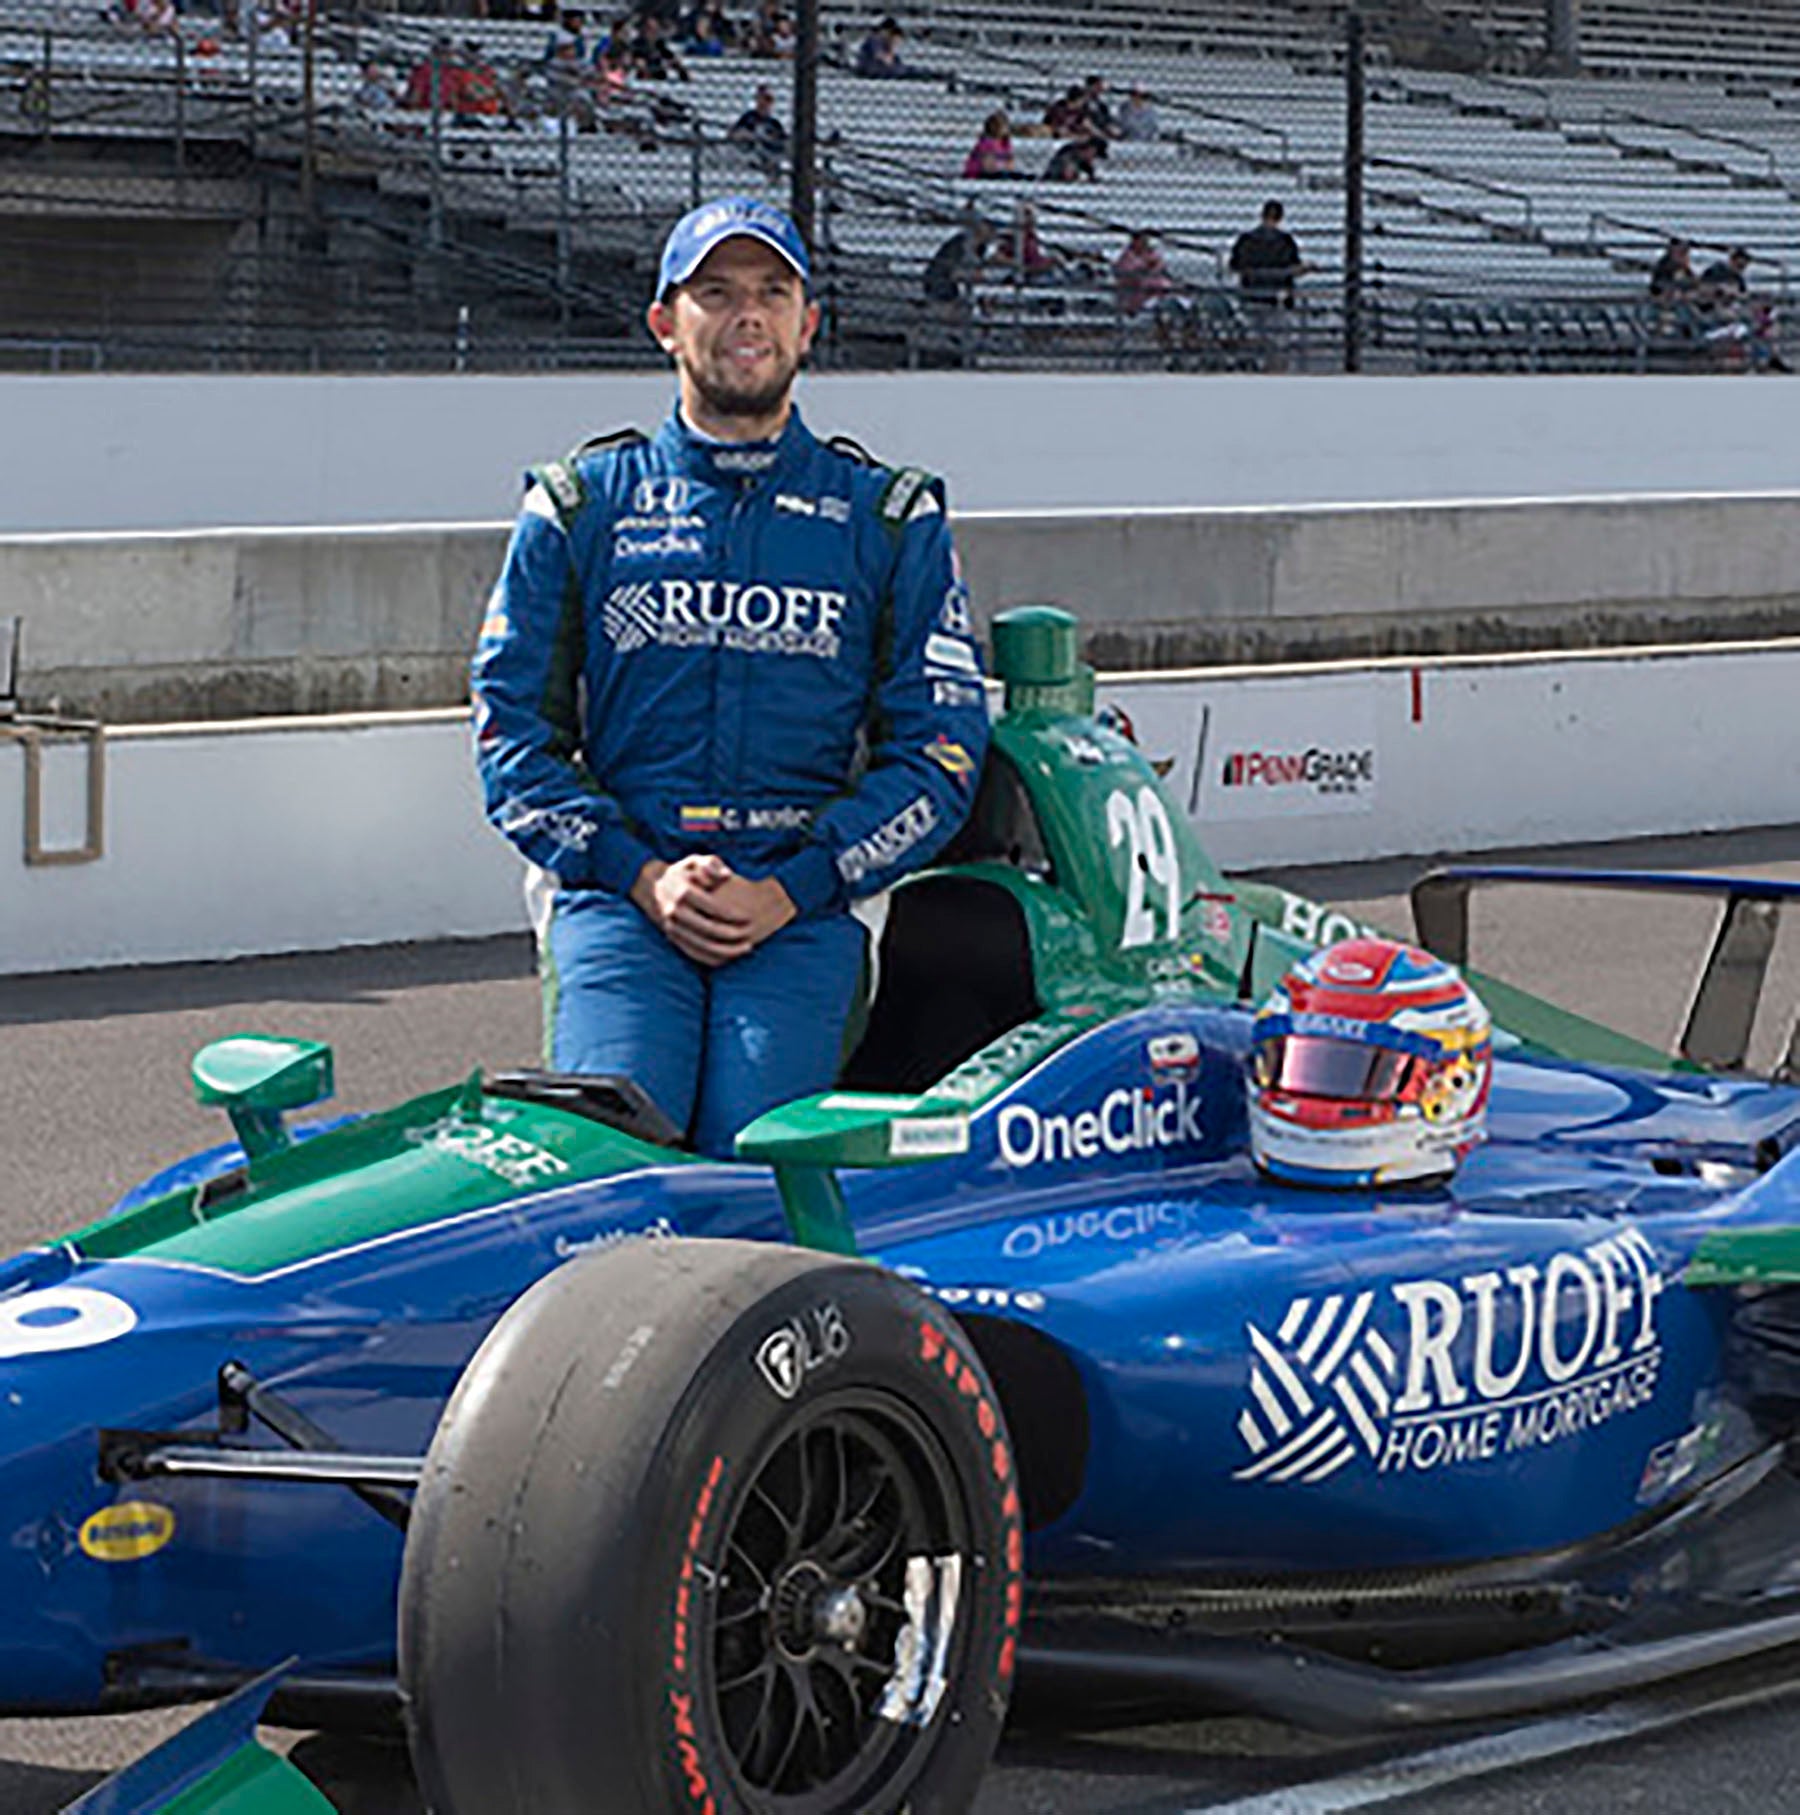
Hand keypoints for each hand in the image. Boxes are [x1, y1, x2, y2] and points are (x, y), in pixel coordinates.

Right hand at [630, 856, 794, 967]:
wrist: (657, 886)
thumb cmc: (685, 872)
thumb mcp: (696, 861)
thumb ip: (712, 865)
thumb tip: (726, 876)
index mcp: (683, 892)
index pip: (712, 907)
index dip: (733, 914)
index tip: (749, 917)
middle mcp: (675, 912)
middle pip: (708, 929)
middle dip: (733, 935)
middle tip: (752, 937)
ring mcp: (672, 928)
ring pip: (702, 946)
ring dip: (727, 951)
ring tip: (747, 948)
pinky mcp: (673, 939)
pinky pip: (695, 954)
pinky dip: (715, 958)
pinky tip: (733, 956)